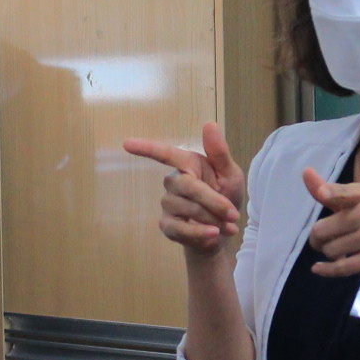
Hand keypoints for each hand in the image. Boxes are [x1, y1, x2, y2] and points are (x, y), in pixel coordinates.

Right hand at [123, 124, 246, 256]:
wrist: (223, 230)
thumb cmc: (226, 195)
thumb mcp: (230, 174)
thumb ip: (219, 152)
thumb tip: (209, 124)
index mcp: (188, 164)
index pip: (164, 154)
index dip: (146, 148)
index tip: (126, 143)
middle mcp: (173, 182)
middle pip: (188, 185)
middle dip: (214, 201)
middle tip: (233, 213)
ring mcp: (168, 204)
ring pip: (187, 208)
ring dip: (212, 218)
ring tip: (225, 225)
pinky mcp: (167, 225)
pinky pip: (180, 228)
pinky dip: (201, 233)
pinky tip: (214, 235)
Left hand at [301, 167, 359, 278]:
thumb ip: (333, 192)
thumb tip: (306, 172)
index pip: (345, 192)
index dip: (331, 193)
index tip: (323, 194)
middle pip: (322, 229)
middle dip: (318, 239)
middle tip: (325, 240)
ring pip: (330, 249)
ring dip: (329, 253)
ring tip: (339, 250)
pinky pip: (343, 266)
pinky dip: (327, 270)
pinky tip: (318, 268)